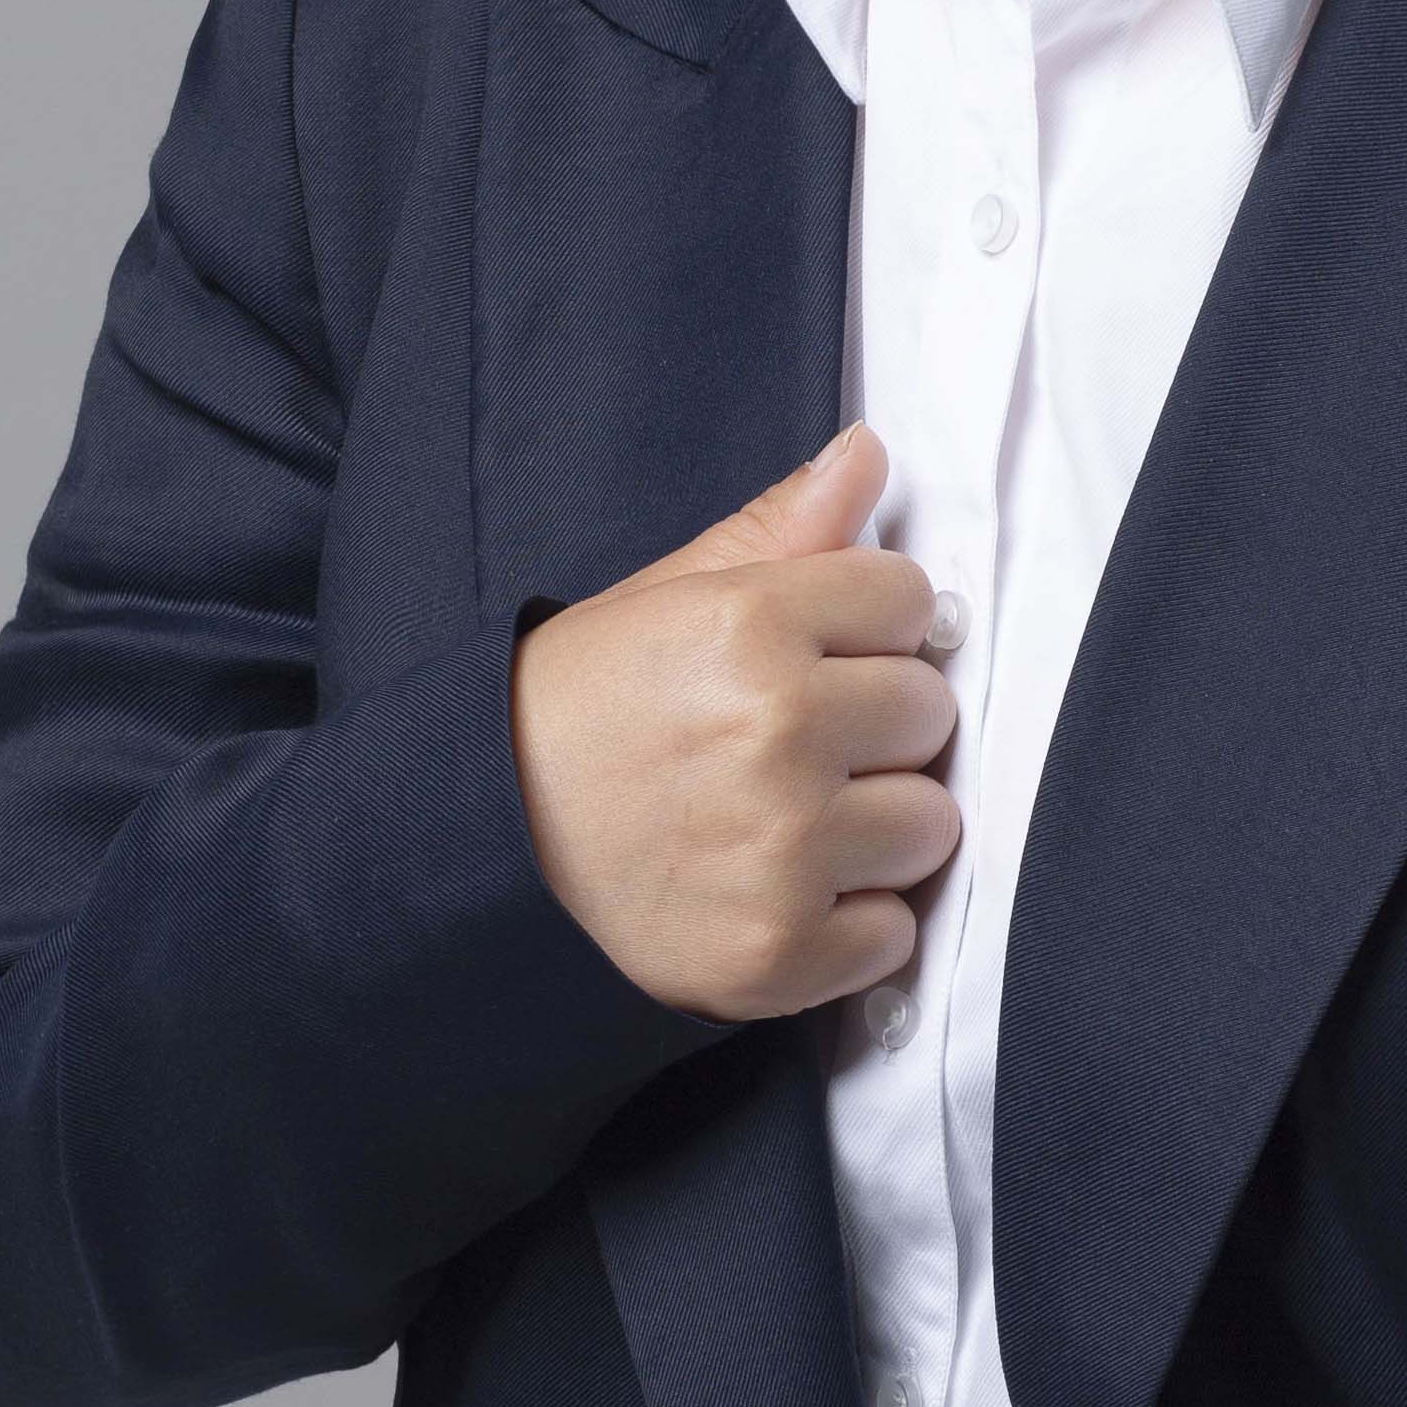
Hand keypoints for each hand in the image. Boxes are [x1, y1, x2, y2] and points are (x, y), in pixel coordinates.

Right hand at [507, 423, 960, 1021]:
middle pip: (929, 712)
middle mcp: (777, 732)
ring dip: (874, 831)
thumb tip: (868, 452)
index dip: (865, 627)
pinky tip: (778, 896)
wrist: (476, 848)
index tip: (813, 656)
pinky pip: (891, 935)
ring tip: (789, 825)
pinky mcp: (778, 954)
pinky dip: (847, 930)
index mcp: (751, 624)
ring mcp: (783, 851)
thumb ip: (778, 531)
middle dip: (876, 727)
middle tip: (792, 747)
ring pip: (928, 825)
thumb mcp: (662, 601)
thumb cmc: (576, 714)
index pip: (907, 599)